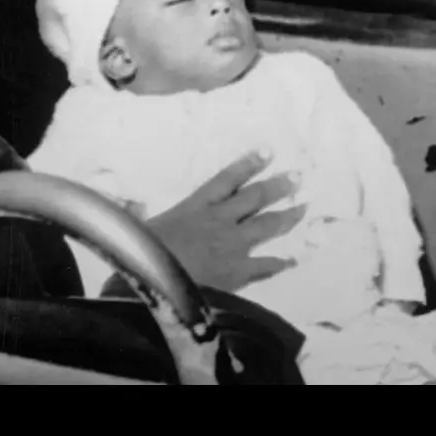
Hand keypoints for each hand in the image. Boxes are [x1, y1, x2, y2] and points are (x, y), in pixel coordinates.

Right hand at [144, 152, 306, 294]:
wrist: (155, 284)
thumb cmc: (143, 253)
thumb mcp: (139, 227)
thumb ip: (137, 212)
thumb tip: (130, 203)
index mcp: (196, 204)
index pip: (227, 178)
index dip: (249, 164)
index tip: (268, 152)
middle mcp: (219, 219)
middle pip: (255, 197)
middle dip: (278, 186)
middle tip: (299, 177)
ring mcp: (232, 244)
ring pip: (267, 225)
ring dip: (287, 215)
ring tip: (304, 206)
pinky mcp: (238, 271)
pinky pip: (265, 265)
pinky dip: (280, 263)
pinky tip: (293, 260)